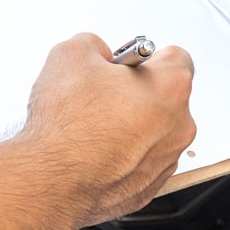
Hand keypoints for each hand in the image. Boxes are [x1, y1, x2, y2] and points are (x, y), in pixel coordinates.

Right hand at [20, 33, 195, 228]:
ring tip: (94, 128)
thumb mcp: (70, 54)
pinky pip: (141, 160)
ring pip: (153, 131)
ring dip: (131, 126)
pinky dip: (124, 155)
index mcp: (171, 86)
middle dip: (136, 93)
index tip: (124, 66)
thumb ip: (94, 44)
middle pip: (164, 96)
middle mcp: (179, 125)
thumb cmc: (66, 127)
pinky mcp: (150, 185)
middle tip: (102, 96)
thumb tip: (96, 53)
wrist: (51, 181)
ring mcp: (167, 159)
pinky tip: (96, 152)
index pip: (175, 57)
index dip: (143, 58)